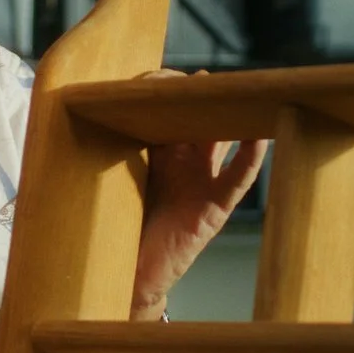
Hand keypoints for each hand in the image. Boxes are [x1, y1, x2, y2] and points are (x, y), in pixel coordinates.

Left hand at [132, 71, 268, 317]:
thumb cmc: (121, 229)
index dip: (167, 93)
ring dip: (231, 118)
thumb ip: (112, 150)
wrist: (130, 275)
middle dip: (203, 98)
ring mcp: (203, 184)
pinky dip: (249, 159)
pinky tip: (259, 138)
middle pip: (199, 120)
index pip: (168, 113)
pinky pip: (236, 180)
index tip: (159, 77)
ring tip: (240, 93)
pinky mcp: (214, 208)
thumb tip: (94, 110)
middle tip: (207, 77)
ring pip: (222, 141)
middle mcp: (184, 165)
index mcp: (160, 154)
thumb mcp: (114, 180)